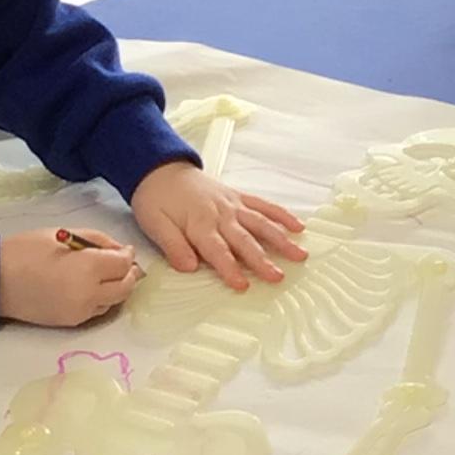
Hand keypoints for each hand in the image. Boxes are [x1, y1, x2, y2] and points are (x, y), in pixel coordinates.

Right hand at [0, 230, 140, 327]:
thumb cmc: (26, 250)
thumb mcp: (64, 233)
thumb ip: (98, 241)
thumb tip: (121, 252)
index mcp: (88, 269)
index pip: (123, 265)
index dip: (127, 255)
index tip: (123, 249)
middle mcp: (90, 295)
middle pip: (125, 287)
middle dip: (129, 274)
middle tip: (120, 262)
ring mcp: (81, 312)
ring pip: (114, 301)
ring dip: (116, 287)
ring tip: (103, 273)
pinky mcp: (71, 322)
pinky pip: (97, 311)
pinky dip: (101, 299)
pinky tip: (89, 286)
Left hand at [132, 160, 305, 292]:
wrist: (160, 169)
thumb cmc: (156, 200)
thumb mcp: (155, 224)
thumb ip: (173, 246)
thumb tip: (189, 267)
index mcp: (198, 224)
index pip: (216, 250)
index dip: (229, 268)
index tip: (242, 285)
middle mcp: (220, 214)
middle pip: (244, 240)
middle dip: (262, 260)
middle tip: (278, 276)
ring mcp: (232, 205)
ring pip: (261, 223)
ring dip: (281, 239)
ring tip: (299, 255)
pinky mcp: (238, 197)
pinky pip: (263, 205)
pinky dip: (281, 215)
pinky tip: (298, 227)